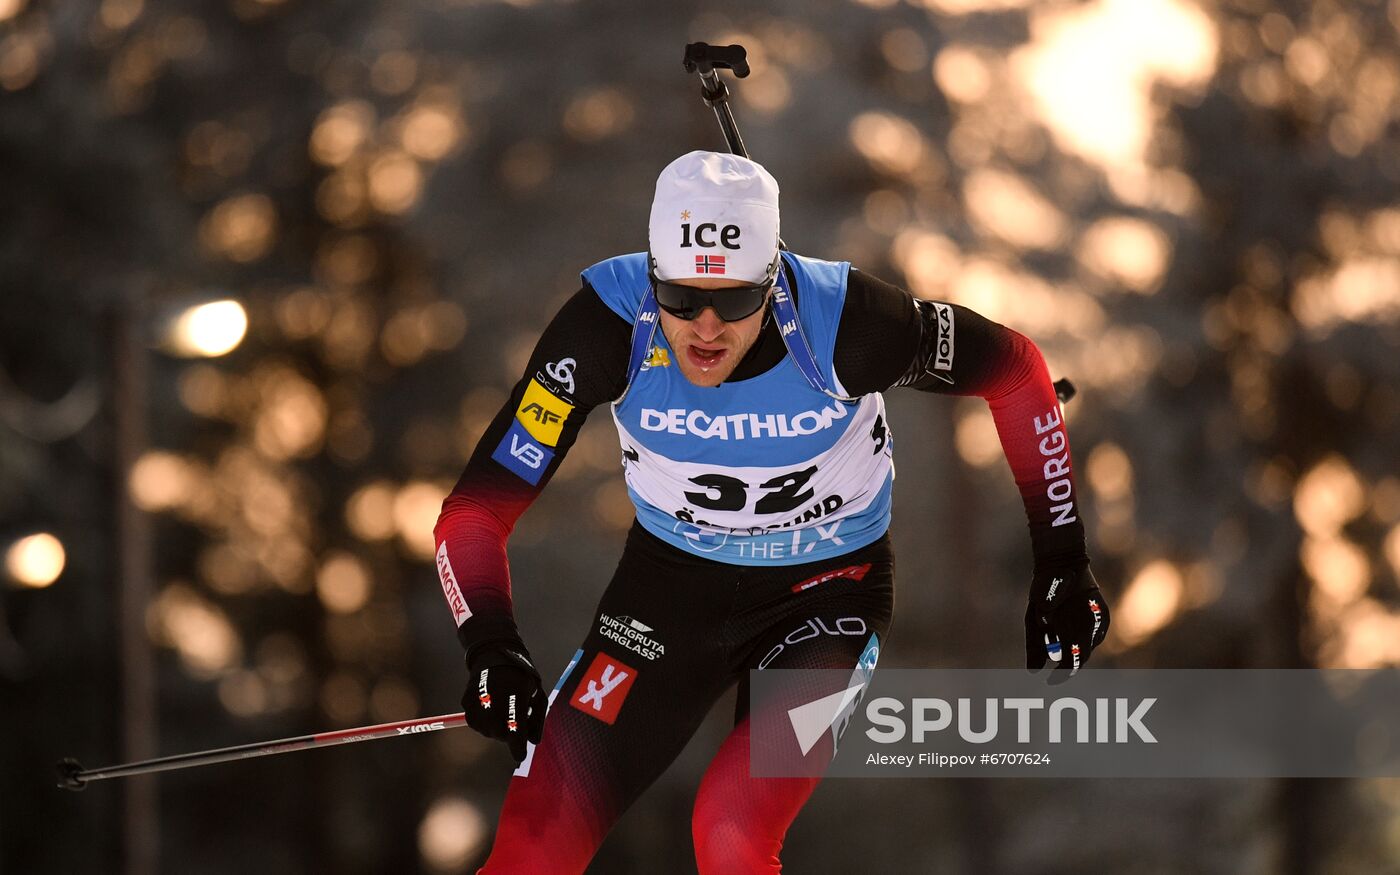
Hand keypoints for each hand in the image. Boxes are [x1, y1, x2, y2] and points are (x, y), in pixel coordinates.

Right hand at [463, 640, 547, 761]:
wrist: (495, 654)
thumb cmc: (521, 675)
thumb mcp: (537, 693)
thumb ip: (536, 719)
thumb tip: (533, 741)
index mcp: (515, 699)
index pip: (515, 734)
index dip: (518, 748)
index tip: (520, 755)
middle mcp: (494, 704)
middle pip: (500, 735)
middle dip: (508, 732)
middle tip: (513, 719)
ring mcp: (478, 704)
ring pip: (487, 731)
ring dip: (495, 726)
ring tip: (501, 708)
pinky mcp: (466, 704)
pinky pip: (476, 723)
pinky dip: (484, 720)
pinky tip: (490, 706)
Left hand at [1025, 565, 1109, 683]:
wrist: (1064, 561)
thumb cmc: (1045, 589)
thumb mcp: (1034, 618)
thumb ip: (1035, 646)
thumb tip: (1033, 672)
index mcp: (1079, 627)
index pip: (1072, 661)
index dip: (1060, 675)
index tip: (1048, 682)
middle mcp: (1095, 626)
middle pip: (1080, 656)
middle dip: (1065, 662)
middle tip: (1051, 665)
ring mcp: (1103, 621)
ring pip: (1086, 647)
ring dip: (1070, 646)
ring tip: (1054, 628)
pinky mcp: (1105, 616)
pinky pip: (1092, 636)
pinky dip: (1078, 636)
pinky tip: (1064, 624)